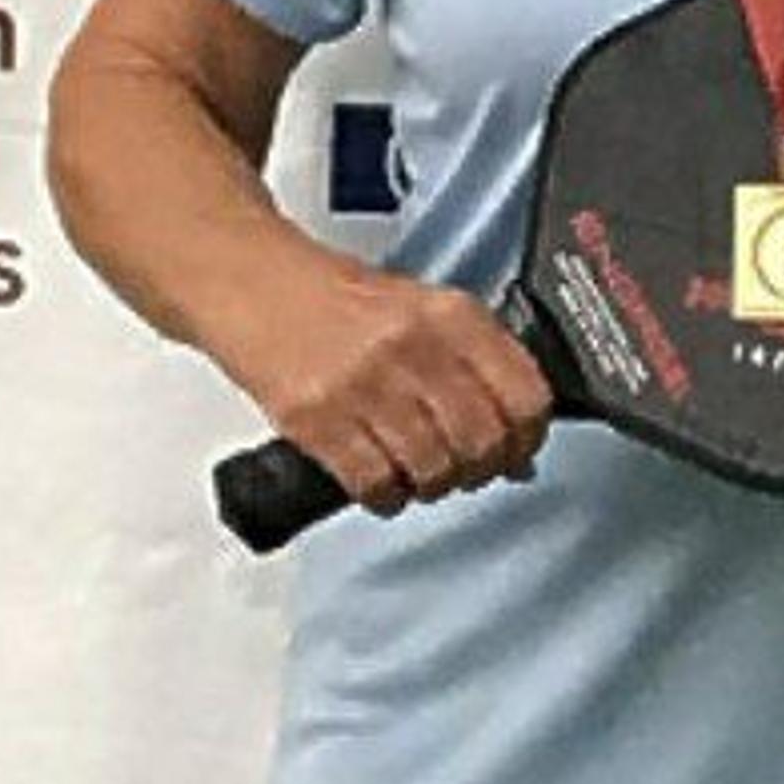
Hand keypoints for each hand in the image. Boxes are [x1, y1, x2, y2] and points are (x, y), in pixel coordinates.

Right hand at [213, 254, 555, 517]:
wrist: (256, 286)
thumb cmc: (339, 302)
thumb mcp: (423, 311)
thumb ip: (475, 369)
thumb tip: (517, 448)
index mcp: (451, 315)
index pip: (525, 395)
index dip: (527, 438)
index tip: (517, 451)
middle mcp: (414, 348)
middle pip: (482, 442)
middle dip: (480, 469)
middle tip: (466, 469)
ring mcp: (365, 386)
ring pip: (434, 470)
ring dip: (433, 485)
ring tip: (418, 471)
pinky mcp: (318, 421)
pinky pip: (377, 484)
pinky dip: (387, 496)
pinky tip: (381, 480)